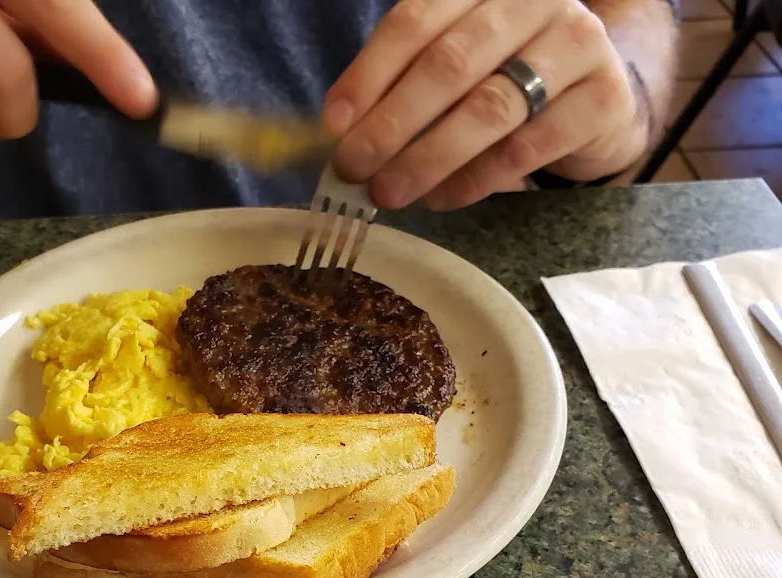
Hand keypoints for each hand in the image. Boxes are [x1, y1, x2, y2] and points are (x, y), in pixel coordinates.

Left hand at [323, 0, 647, 209]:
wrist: (597, 99)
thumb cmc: (509, 80)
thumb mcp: (457, 68)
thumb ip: (406, 87)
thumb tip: (343, 137)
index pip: (416, 20)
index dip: (370, 74)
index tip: (335, 124)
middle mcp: (534, 1)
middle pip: (450, 63)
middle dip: (393, 123)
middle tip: (355, 168)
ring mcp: (576, 45)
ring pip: (489, 107)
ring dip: (429, 157)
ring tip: (390, 192)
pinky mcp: (601, 99)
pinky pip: (526, 147)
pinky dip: (475, 180)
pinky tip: (441, 199)